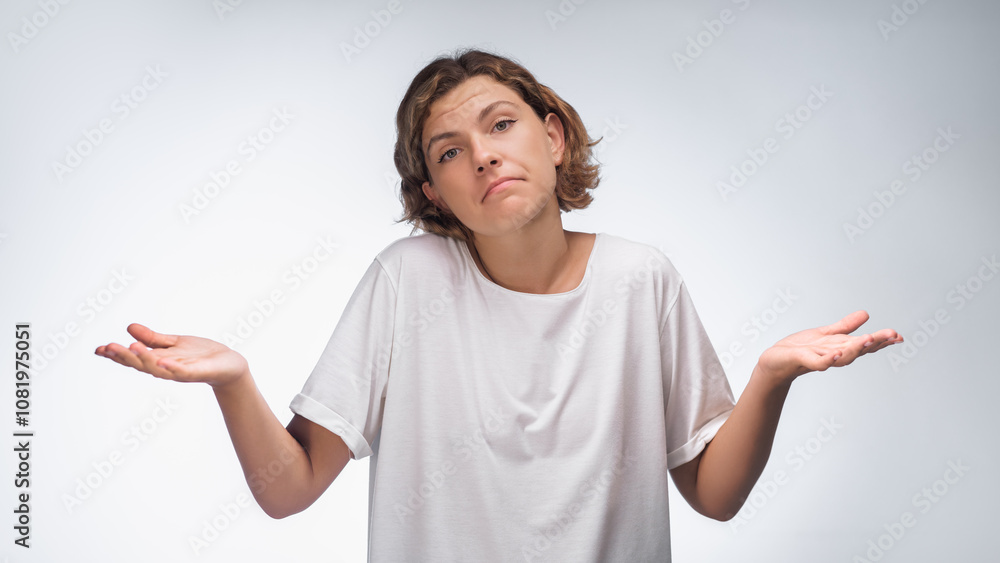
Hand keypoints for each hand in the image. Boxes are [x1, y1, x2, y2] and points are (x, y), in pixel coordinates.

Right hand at [95, 323, 249, 388]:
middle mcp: (166, 368)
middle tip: (107, 347)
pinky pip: (182, 371)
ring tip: (130, 348)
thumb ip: (153, 338)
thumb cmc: (201, 355)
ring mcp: (180, 372)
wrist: (228, 364)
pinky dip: (172, 367)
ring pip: (158, 368)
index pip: (133, 358)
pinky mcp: (197, 373)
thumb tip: (129, 327)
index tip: (98, 349)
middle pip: (141, 364)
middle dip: (123, 357)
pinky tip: (162, 360)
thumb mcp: (173, 343)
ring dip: (144, 360)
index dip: (116, 355)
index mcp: (158, 361)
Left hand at [755, 310, 902, 384]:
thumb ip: (845, 327)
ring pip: (842, 356)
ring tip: (868, 339)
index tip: (898, 336)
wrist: (775, 362)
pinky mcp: (803, 361)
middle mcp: (833, 354)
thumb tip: (866, 314)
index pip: (864, 344)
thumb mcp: (825, 334)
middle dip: (875, 343)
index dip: (881, 341)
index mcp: (840, 347)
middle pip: (858, 350)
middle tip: (893, 336)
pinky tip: (836, 353)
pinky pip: (818, 362)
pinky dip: (828, 360)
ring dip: (855, 349)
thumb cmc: (800, 349)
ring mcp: (820, 358)